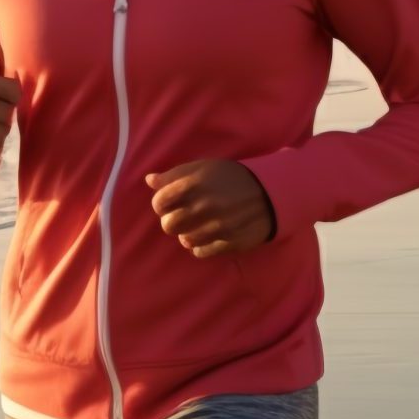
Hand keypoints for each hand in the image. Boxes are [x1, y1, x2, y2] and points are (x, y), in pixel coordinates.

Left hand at [145, 159, 274, 257]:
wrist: (269, 193)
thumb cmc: (231, 177)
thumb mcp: (204, 167)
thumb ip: (175, 175)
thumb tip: (149, 180)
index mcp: (195, 183)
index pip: (160, 202)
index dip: (161, 204)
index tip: (170, 203)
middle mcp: (204, 205)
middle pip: (168, 225)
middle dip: (173, 221)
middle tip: (184, 216)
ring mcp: (217, 226)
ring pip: (184, 240)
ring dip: (187, 234)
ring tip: (197, 226)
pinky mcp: (228, 242)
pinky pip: (200, 252)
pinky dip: (200, 246)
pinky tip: (208, 236)